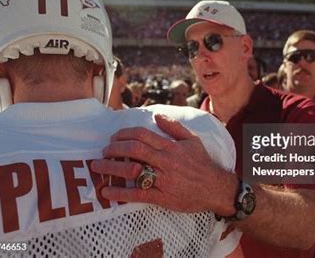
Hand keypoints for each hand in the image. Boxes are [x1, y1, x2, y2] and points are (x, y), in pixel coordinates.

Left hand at [90, 114, 237, 214]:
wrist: (216, 189)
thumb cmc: (203, 164)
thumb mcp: (192, 140)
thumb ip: (174, 127)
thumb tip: (156, 116)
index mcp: (171, 147)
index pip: (143, 135)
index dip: (125, 134)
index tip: (114, 137)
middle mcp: (166, 161)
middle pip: (134, 150)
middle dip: (114, 149)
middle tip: (104, 151)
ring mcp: (164, 180)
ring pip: (133, 171)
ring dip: (112, 168)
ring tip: (98, 167)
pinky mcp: (163, 197)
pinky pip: (138, 194)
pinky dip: (120, 193)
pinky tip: (107, 192)